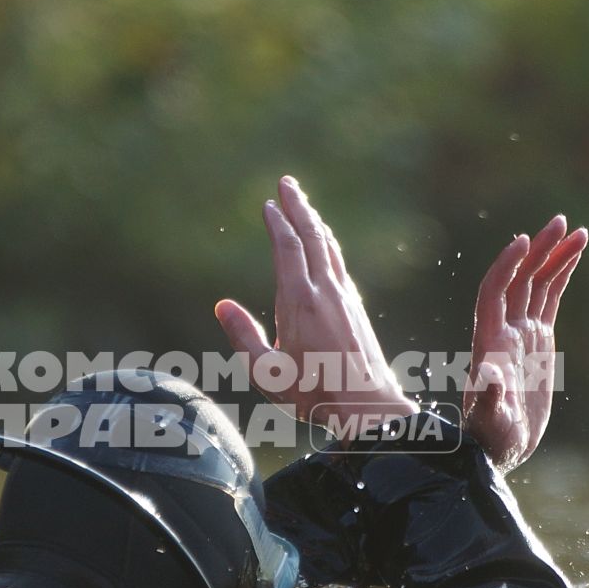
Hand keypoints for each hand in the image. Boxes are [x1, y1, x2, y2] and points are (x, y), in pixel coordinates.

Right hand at [214, 176, 417, 433]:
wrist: (366, 405)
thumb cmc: (313, 393)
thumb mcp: (267, 372)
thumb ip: (244, 336)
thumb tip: (222, 305)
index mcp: (299, 301)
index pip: (287, 248)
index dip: (277, 222)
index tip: (268, 204)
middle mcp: (325, 291)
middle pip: (311, 236)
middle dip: (298, 206)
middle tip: (287, 182)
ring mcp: (344, 296)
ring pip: (328, 247)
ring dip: (314, 221)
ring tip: (303, 204)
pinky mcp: (355, 306)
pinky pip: (338, 262)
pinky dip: (326, 243)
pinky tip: (323, 243)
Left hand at [463, 215, 587, 472]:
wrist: (499, 445)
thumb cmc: (490, 436)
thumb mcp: (490, 419)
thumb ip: (489, 396)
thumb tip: (488, 374)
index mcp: (490, 341)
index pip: (495, 292)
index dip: (506, 265)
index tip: (524, 241)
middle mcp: (505, 330)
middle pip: (520, 279)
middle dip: (540, 250)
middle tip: (562, 221)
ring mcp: (522, 333)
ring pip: (538, 284)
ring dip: (555, 256)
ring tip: (579, 231)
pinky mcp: (538, 340)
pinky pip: (549, 300)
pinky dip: (561, 277)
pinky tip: (575, 256)